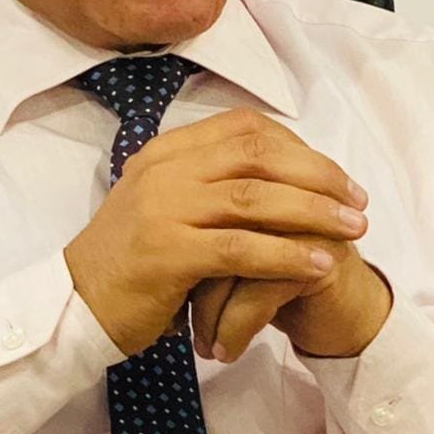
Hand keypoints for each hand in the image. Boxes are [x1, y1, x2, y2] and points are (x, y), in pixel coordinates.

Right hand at [64, 107, 370, 355]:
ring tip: (354, 229)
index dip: (298, 146)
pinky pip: (242, 248)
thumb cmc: (130, 262)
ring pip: (256, 198)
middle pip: (258, 155)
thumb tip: (278, 177)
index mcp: (165, 152)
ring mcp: (163, 208)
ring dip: (314, 212)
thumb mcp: (162, 205)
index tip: (334, 174)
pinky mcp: (167, 252)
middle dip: (318, 175)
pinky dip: (287, 254)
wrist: (76, 305)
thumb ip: (207, 184)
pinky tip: (320, 264)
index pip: (243, 128)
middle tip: (358, 201)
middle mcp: (164, 170)